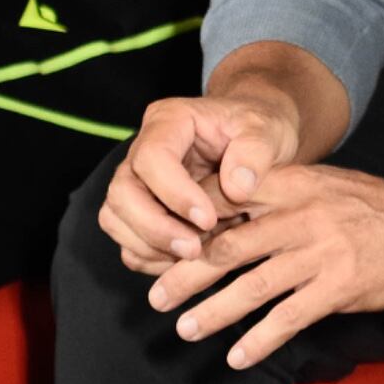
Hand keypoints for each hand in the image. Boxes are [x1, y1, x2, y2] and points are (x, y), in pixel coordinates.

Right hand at [98, 91, 301, 275]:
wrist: (255, 139)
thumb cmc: (258, 129)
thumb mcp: (268, 129)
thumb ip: (256, 151)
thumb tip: (236, 187)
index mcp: (170, 121)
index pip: (152, 157)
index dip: (174, 193)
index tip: (207, 219)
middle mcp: (144, 148)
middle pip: (122, 191)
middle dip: (155, 228)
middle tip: (194, 249)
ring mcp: (138, 180)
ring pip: (115, 217)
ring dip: (149, 246)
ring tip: (193, 255)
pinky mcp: (140, 208)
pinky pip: (126, 239)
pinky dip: (148, 257)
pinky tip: (183, 262)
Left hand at [151, 163, 383, 369]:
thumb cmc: (359, 204)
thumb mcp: (313, 183)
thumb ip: (269, 196)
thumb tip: (214, 216)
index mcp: (286, 185)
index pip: (222, 201)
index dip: (185, 226)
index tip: (158, 248)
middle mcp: (298, 216)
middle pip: (228, 247)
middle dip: (186, 274)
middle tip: (157, 297)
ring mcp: (318, 252)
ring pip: (253, 286)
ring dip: (214, 311)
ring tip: (186, 329)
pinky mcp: (338, 286)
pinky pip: (290, 317)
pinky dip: (260, 340)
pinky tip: (239, 357)